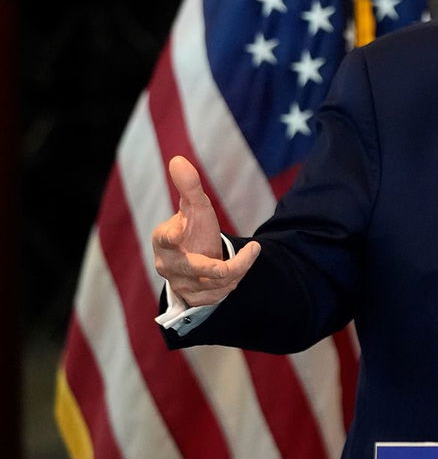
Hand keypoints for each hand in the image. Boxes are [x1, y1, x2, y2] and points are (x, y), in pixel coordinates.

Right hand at [151, 155, 259, 306]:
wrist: (197, 257)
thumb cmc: (193, 228)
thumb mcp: (195, 206)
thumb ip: (189, 185)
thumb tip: (178, 159)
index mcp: (164, 240)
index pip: (163, 238)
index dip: (170, 235)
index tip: (179, 232)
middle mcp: (168, 265)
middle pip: (195, 268)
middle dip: (223, 265)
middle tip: (254, 250)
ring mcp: (180, 284)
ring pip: (215, 282)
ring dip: (240, 268)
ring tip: (252, 252)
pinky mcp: (194, 298)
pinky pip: (220, 294)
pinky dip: (236, 281)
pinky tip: (242, 269)